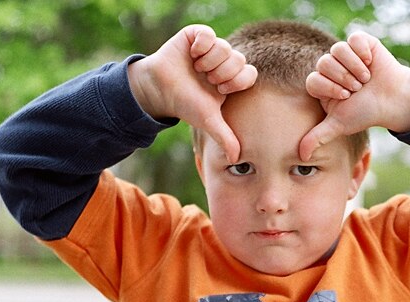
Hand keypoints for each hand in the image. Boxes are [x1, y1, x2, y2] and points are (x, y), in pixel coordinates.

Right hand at [128, 25, 256, 162]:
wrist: (159, 90)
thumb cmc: (184, 104)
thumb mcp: (208, 121)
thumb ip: (224, 137)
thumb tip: (236, 160)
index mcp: (232, 78)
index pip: (250, 73)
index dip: (235, 82)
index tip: (218, 90)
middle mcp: (224, 61)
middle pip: (239, 60)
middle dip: (220, 74)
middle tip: (205, 80)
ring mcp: (211, 47)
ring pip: (224, 47)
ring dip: (208, 62)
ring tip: (196, 69)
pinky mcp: (197, 35)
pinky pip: (208, 34)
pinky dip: (201, 46)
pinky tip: (193, 55)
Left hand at [299, 31, 409, 159]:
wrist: (392, 100)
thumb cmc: (365, 113)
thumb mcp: (339, 125)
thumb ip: (318, 137)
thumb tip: (301, 156)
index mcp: (322, 85)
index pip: (313, 80)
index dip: (330, 88)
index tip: (346, 97)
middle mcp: (330, 68)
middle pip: (324, 63)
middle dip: (343, 78)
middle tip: (357, 89)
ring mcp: (345, 54)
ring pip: (338, 49)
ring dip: (354, 67)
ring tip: (365, 79)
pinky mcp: (360, 43)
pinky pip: (353, 39)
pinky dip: (363, 52)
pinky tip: (370, 63)